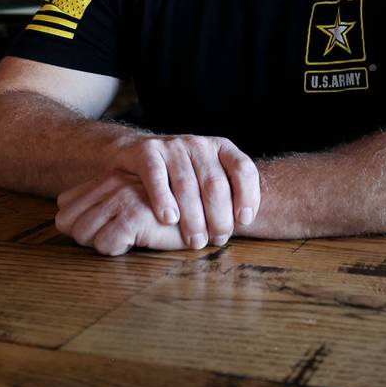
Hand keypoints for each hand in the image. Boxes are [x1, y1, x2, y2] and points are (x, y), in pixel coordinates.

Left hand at [55, 174, 184, 255]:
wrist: (207, 212)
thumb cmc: (168, 212)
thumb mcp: (131, 201)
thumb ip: (102, 205)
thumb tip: (64, 220)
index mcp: (108, 178)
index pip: (65, 210)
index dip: (78, 229)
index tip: (103, 233)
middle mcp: (112, 182)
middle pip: (68, 224)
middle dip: (86, 239)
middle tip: (116, 240)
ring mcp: (121, 196)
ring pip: (83, 235)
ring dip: (103, 245)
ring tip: (130, 240)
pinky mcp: (134, 214)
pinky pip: (105, 245)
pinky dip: (118, 250)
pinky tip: (141, 242)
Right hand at [110, 133, 261, 249]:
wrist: (138, 152)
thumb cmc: (182, 174)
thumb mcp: (207, 176)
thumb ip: (225, 194)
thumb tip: (242, 223)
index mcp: (221, 148)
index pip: (243, 168)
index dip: (248, 195)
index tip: (244, 221)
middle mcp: (199, 145)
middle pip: (215, 183)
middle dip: (219, 217)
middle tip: (217, 240)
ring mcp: (173, 146)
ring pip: (187, 185)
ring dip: (193, 218)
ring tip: (195, 241)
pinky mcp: (148, 152)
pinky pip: (157, 177)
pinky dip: (164, 200)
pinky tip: (169, 219)